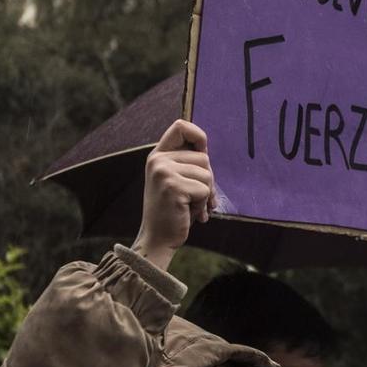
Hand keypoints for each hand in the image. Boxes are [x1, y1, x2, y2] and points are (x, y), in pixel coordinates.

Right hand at [132, 120, 214, 270]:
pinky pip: (205, 189)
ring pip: (207, 174)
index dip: (199, 135)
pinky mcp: (173, 187)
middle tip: (200, 197)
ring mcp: (164, 172)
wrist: (157, 239)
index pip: (181, 126)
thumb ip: (187, 163)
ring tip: (191, 206)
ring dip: (206, 194)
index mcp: (158, 155)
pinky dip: (203, 204)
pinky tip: (190, 212)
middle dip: (208, 179)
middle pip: (203, 156)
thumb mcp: (175, 180)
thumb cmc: (172, 211)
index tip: (204, 151)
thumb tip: (207, 149)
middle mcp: (158, 160)